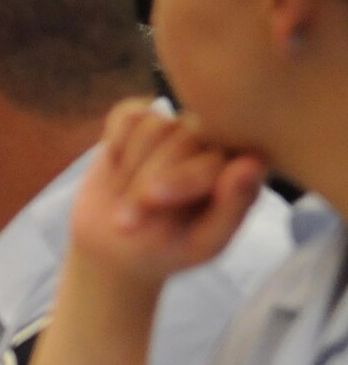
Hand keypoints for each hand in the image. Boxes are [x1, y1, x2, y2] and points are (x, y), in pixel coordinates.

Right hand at [71, 99, 267, 286]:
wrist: (114, 245)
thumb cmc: (168, 249)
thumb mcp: (203, 243)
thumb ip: (233, 207)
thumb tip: (250, 163)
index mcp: (241, 168)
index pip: (220, 155)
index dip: (183, 177)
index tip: (153, 200)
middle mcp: (214, 140)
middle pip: (181, 139)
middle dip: (145, 182)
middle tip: (126, 222)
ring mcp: (177, 127)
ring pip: (152, 126)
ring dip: (128, 167)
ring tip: (123, 199)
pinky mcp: (142, 119)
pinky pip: (128, 115)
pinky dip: (115, 141)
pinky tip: (116, 165)